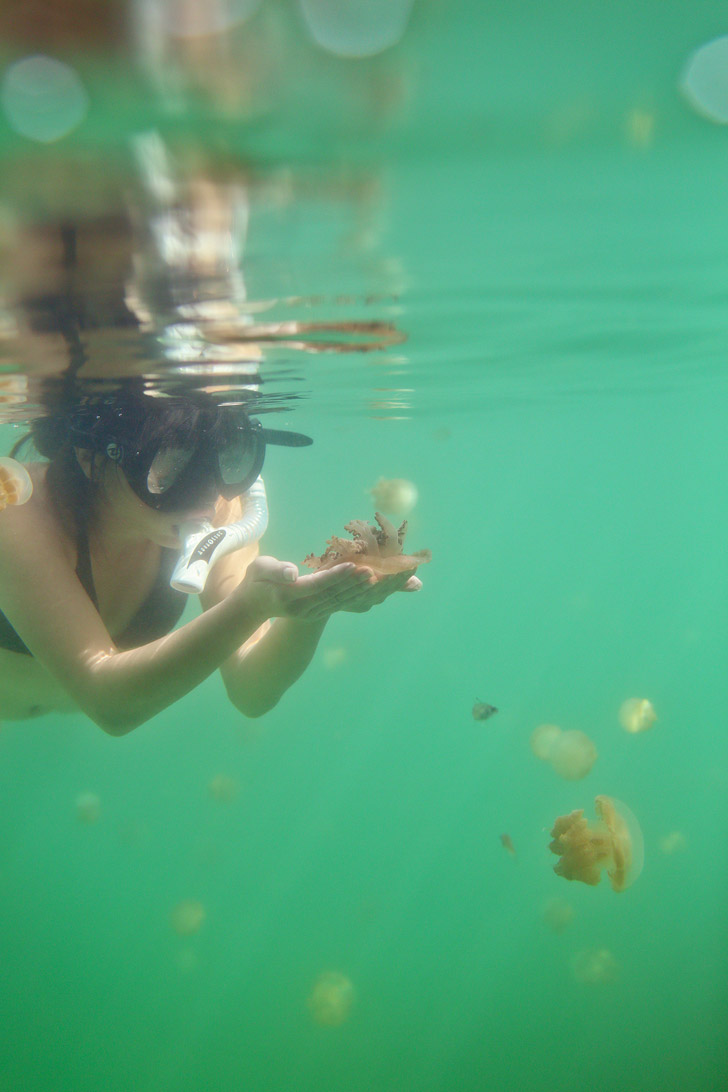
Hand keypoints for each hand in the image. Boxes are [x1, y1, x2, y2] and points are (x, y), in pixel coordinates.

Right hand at [238, 555, 421, 623]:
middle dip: (357, 582)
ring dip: (361, 589)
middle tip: (377, 569)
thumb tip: (291, 573)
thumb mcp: (259, 569)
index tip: (355, 564)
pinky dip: (357, 594)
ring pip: (341, 600)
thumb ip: (276, 570)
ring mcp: (312, 612)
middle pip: (335, 594)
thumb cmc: (255, 580)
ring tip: (380, 576)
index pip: (318, 585)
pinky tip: (372, 585)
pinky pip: (341, 603)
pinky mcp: (318, 612)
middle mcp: (305, 607)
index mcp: (291, 595)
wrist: (253, 605)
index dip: (338, 575)